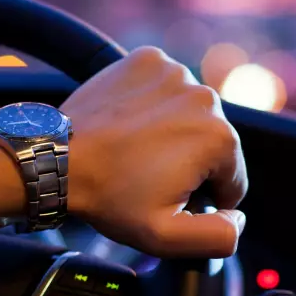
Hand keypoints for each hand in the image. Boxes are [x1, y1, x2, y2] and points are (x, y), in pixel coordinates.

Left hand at [0, 48, 247, 257]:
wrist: (57, 158)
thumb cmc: (108, 196)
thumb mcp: (166, 237)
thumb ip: (218, 236)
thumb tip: (239, 218)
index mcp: (219, 138)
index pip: (232, 178)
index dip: (203, 197)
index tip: (168, 196)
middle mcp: (205, 97)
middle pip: (213, 142)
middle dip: (189, 162)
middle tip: (147, 175)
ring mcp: (175, 72)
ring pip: (190, 113)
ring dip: (173, 131)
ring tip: (136, 150)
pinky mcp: (148, 59)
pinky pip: (165, 86)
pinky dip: (154, 103)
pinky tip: (131, 123)